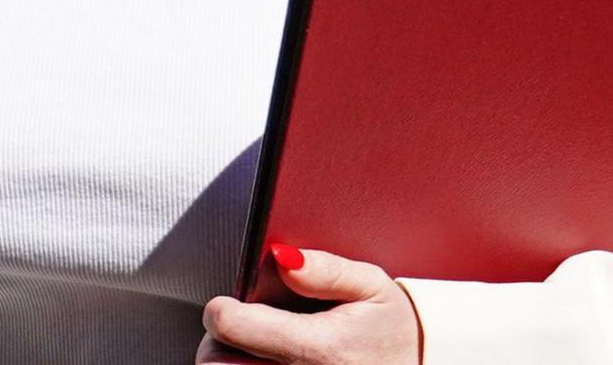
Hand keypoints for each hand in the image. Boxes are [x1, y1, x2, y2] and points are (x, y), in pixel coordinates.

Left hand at [193, 244, 421, 363]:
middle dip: (218, 341)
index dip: (221, 309)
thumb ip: (326, 269)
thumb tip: (284, 257)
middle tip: (238, 327)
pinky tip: (262, 362)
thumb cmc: (395, 329)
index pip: (233, 327)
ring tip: (252, 347)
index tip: (227, 302)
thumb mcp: (373, 286)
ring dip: (228, 361)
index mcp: (318, 346)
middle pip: (216, 364)